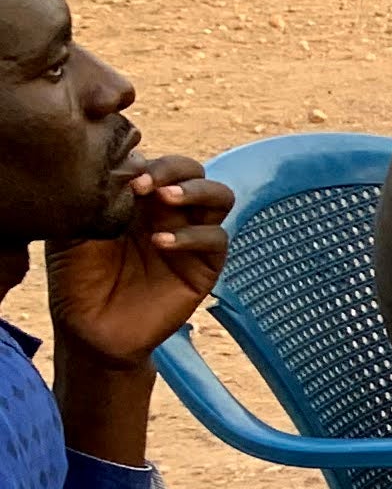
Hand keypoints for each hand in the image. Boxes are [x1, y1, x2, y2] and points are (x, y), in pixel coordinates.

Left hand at [46, 155, 232, 368]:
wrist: (89, 327)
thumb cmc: (76, 276)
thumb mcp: (76, 227)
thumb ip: (99, 194)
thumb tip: (128, 160)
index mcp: (138, 197)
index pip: (158, 162)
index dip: (147, 161)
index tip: (125, 175)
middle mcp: (169, 211)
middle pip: (194, 170)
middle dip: (175, 169)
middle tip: (148, 184)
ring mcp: (191, 236)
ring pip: (219, 196)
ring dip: (196, 191)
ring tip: (166, 200)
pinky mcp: (205, 266)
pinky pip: (216, 239)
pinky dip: (193, 235)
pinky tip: (161, 243)